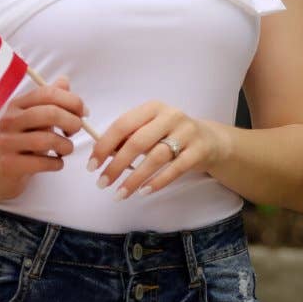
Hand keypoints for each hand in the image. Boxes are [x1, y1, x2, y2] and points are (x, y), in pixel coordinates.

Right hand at [0, 76, 85, 202]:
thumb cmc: (21, 141)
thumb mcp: (34, 118)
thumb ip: (50, 99)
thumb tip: (65, 80)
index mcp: (17, 104)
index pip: (47, 93)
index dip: (71, 100)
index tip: (83, 113)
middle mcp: (10, 120)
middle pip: (49, 113)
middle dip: (72, 122)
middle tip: (76, 130)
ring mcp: (7, 142)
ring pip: (46, 139)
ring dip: (66, 146)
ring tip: (66, 149)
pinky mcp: (9, 164)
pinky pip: (42, 162)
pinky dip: (57, 163)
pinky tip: (56, 162)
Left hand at [86, 101, 222, 199]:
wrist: (210, 141)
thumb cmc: (171, 136)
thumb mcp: (150, 130)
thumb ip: (128, 139)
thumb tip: (101, 155)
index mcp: (152, 108)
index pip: (123, 125)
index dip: (104, 145)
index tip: (92, 165)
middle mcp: (170, 116)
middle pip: (137, 142)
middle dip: (116, 165)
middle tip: (102, 183)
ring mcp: (186, 133)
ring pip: (156, 157)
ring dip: (134, 178)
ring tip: (119, 194)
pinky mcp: (198, 151)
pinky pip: (175, 169)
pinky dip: (157, 181)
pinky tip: (143, 191)